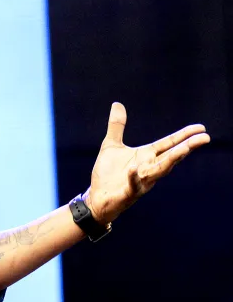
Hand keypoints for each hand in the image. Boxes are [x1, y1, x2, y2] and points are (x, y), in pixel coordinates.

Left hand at [85, 102, 209, 224]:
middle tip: (204, 138)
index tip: (201, 128)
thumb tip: (117, 104)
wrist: (97, 197)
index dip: (184, 136)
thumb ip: (117, 126)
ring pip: (159, 171)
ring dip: (171, 160)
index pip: (168, 144)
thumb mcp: (111, 145)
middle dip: (186, 147)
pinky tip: (134, 169)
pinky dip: (134, 177)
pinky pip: (133, 184)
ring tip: (184, 149)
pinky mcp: (128, 192)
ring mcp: (140, 181)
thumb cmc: (107, 174)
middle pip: (171, 156)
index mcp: (146, 156)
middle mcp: (148, 168)